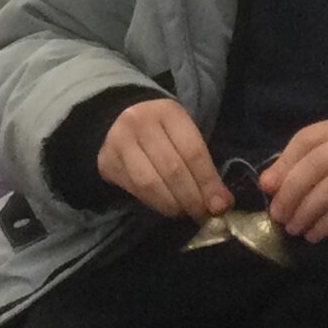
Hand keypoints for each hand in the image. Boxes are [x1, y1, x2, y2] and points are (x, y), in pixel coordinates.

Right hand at [96, 98, 233, 220]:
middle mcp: (140, 123)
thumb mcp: (185, 138)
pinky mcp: (106, 160)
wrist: (118, 120)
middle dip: (191, 198)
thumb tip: (221, 203)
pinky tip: (165, 206)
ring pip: (150, 183)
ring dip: (172, 204)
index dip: (208, 182)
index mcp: (168, 112)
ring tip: (183, 212)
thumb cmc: (162, 133)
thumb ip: (204, 168)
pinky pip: (134, 189)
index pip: (193, 152)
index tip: (220, 205)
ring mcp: (119, 141)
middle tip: (202, 215)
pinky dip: (154, 203)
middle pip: (172, 169)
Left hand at [261, 115, 327, 243]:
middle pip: (320, 162)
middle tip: (278, 215)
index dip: (284, 164)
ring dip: (308, 211)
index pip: (308, 139)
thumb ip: (301, 163)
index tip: (267, 188)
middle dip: (293, 191)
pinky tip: (315, 233)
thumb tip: (267, 184)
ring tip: (294, 228)